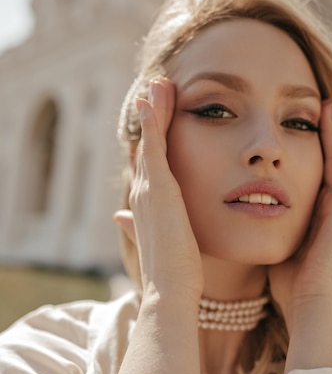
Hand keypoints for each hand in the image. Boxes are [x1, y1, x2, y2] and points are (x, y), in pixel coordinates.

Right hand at [114, 77, 202, 302]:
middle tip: (157, 88)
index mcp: (146, 206)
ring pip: (150, 140)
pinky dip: (153, 120)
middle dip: (151, 117)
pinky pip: (155, 145)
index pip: (147, 165)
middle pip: (146, 146)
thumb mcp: (158, 242)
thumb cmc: (173, 273)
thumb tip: (118, 218)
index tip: (156, 117)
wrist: (171, 290)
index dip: (150, 139)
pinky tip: (153, 97)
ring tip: (158, 83)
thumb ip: (137, 225)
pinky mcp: (158, 188)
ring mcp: (148, 190)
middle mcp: (142, 194)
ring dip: (154, 110)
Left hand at [268, 101, 331, 330]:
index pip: (304, 174)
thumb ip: (260, 229)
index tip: (291, 125)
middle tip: (313, 106)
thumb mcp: (269, 246)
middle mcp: (324, 209)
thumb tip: (237, 216)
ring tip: (326, 107)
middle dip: (317, 134)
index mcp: (308, 215)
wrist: (305, 303)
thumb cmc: (286, 282)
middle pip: (322, 162)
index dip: (300, 150)